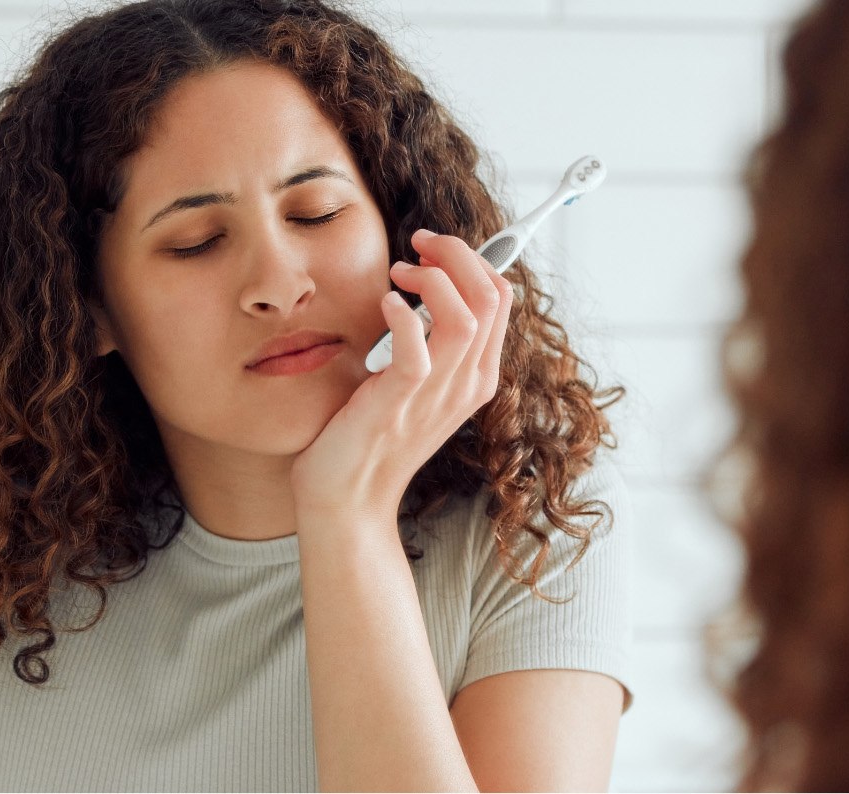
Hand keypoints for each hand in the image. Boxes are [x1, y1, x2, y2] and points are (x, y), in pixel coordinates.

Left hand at [290, 228, 514, 524]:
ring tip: (399, 274)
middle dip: (457, 254)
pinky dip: (402, 314)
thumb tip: (425, 285)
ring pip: (466, 315)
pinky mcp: (400, 402)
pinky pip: (417, 349)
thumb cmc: (372, 435)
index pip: (500, 298)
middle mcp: (468, 383)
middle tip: (418, 246)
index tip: (430, 251)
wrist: (349, 498)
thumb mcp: (417, 383)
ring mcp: (438, 395)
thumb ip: (431, 342)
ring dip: (433, 279)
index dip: (470, 259)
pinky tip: (384, 303)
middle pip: (491, 296)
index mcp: (477, 376)